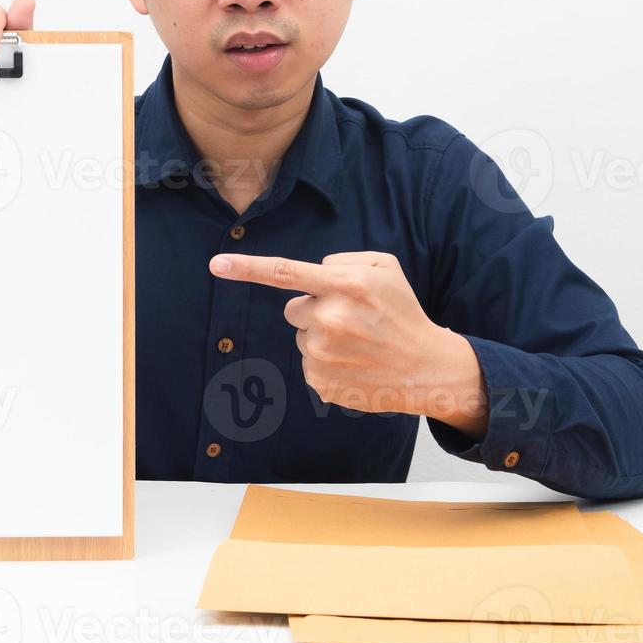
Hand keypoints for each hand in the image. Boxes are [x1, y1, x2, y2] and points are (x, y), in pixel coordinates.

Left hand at [208, 250, 487, 433]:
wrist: (426, 368)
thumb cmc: (402, 313)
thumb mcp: (386, 269)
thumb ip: (344, 260)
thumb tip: (315, 271)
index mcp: (346, 285)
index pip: (285, 273)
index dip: (247, 268)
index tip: (216, 264)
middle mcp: (331, 318)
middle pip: (294, 308)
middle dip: (314, 309)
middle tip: (351, 318)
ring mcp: (324, 354)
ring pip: (301, 337)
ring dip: (322, 337)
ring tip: (358, 343)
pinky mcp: (322, 382)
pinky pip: (308, 363)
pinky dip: (327, 362)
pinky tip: (355, 363)